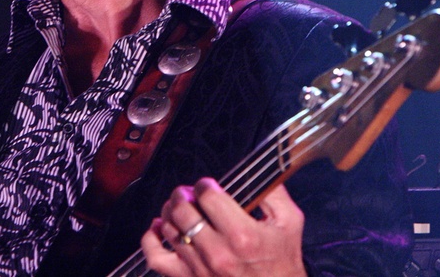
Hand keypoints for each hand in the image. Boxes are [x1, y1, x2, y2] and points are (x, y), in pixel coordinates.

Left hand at [140, 179, 306, 276]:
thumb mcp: (289, 223)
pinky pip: (155, 257)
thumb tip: (256, 172)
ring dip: (170, 211)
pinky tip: (158, 228)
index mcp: (242, 235)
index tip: (208, 186)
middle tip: (190, 193)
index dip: (204, 184)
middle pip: (182, 209)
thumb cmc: (282, 265)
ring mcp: (199, 267)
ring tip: (179, 208)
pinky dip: (150, 239)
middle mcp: (217, 252)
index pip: (207, 195)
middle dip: (183, 194)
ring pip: (169, 228)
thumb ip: (274, 192)